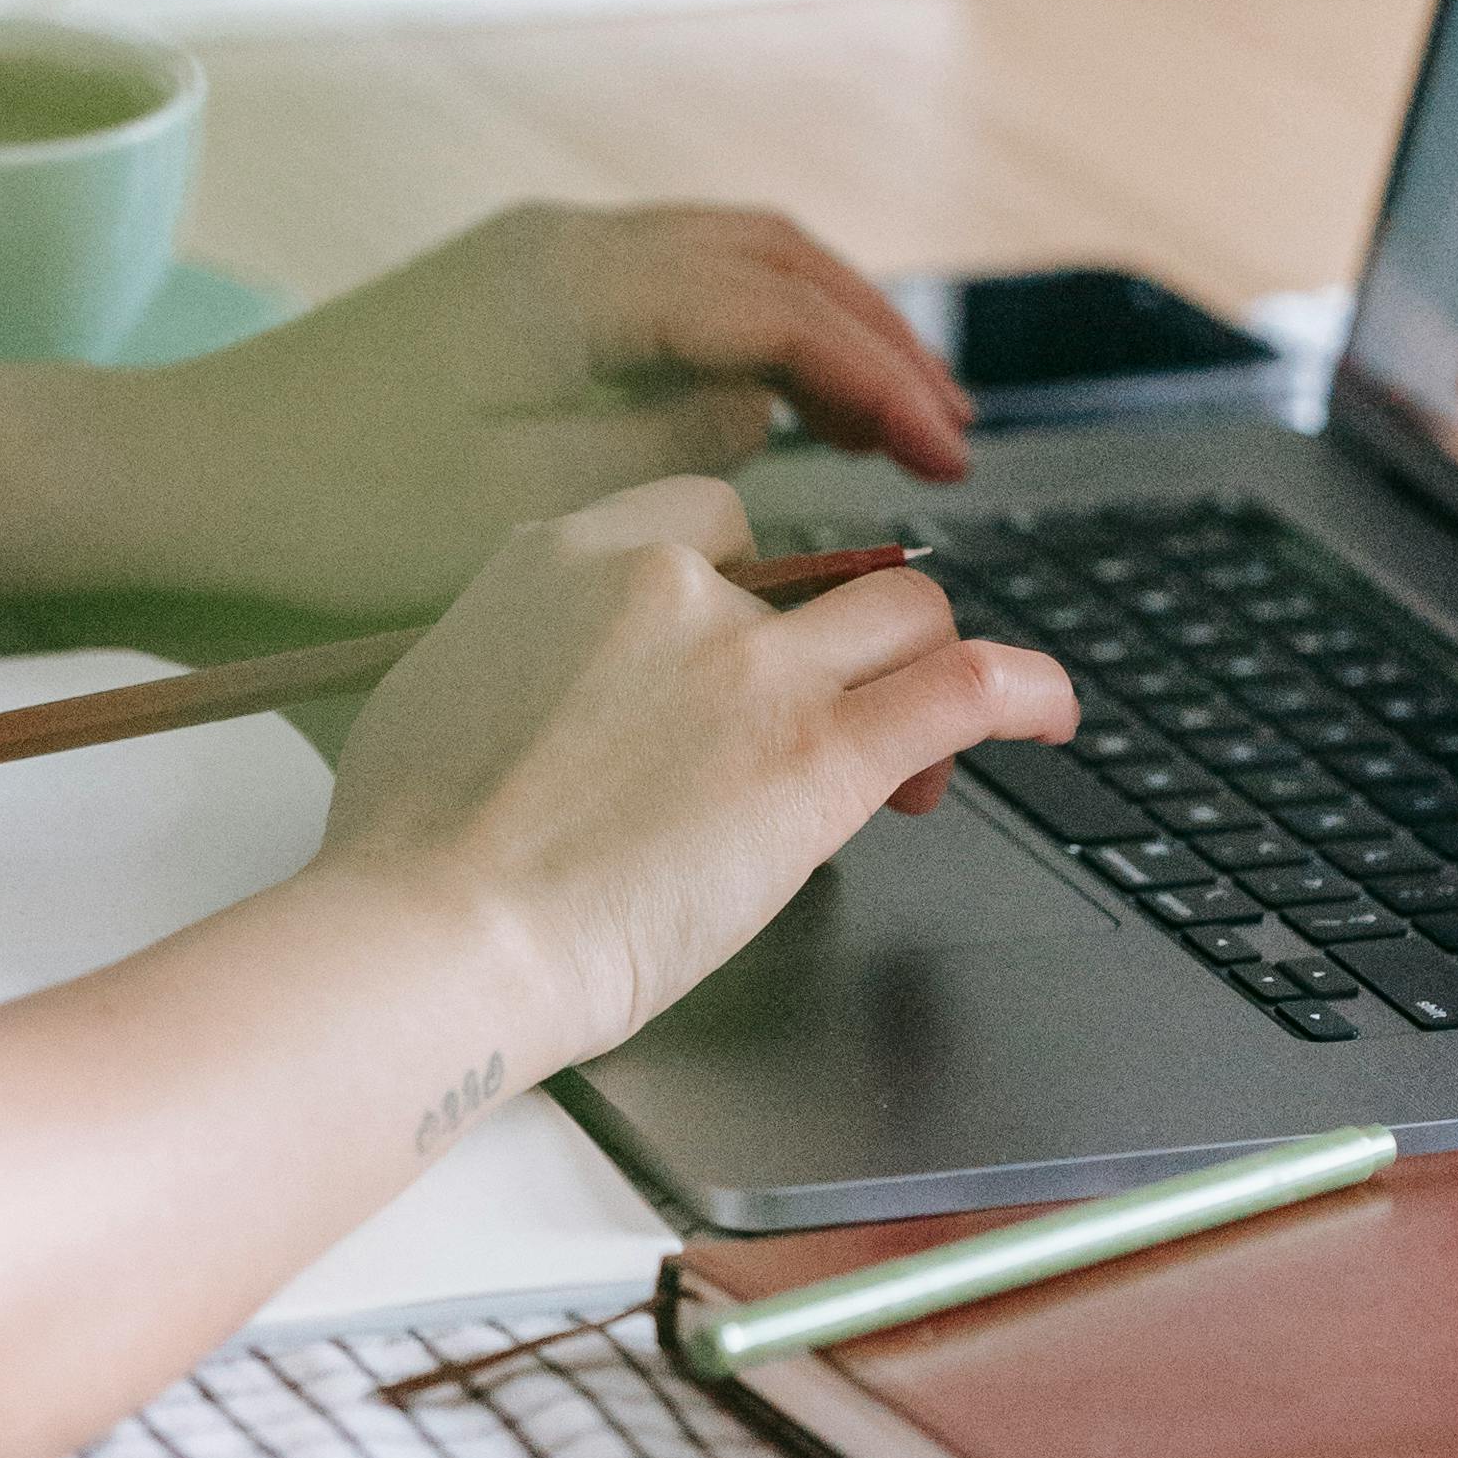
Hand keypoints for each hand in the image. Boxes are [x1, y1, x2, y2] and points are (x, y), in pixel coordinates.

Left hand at [126, 200, 972, 618]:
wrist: (180, 479)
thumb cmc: (327, 512)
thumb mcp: (521, 507)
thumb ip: (666, 449)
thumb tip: (762, 413)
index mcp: (574, 282)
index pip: (777, 310)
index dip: (878, 379)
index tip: (945, 456)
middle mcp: (563, 243)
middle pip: (771, 260)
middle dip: (875, 342)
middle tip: (948, 437)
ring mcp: (534, 259)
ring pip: (727, 259)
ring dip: (820, 327)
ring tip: (889, 418)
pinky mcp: (508, 293)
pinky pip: (671, 284)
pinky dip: (750, 331)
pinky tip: (773, 402)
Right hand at [314, 480, 1075, 1081]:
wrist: (434, 939)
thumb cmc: (408, 855)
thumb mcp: (440, 688)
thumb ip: (520, 651)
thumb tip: (544, 674)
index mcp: (569, 554)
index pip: (712, 518)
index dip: (747, 585)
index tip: (752, 642)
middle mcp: (672, 587)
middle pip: (814, 567)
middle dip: (834, 642)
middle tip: (825, 723)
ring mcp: (754, 667)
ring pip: (900, 615)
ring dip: (922, 668)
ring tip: (924, 747)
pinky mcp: (819, 757)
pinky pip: (963, 687)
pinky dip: (1025, 689)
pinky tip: (1049, 712)